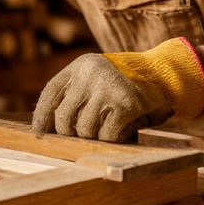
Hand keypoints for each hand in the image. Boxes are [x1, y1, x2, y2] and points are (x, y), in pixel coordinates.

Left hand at [32, 38, 203, 142]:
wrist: (164, 76)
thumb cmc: (126, 84)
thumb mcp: (97, 78)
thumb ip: (76, 93)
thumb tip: (47, 128)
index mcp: (80, 65)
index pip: (50, 93)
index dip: (41, 116)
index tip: (39, 133)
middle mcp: (91, 73)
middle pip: (63, 117)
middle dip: (71, 132)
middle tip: (85, 133)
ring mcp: (108, 88)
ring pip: (84, 130)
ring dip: (95, 136)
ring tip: (109, 126)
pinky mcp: (126, 104)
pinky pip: (107, 135)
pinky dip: (114, 138)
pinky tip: (123, 129)